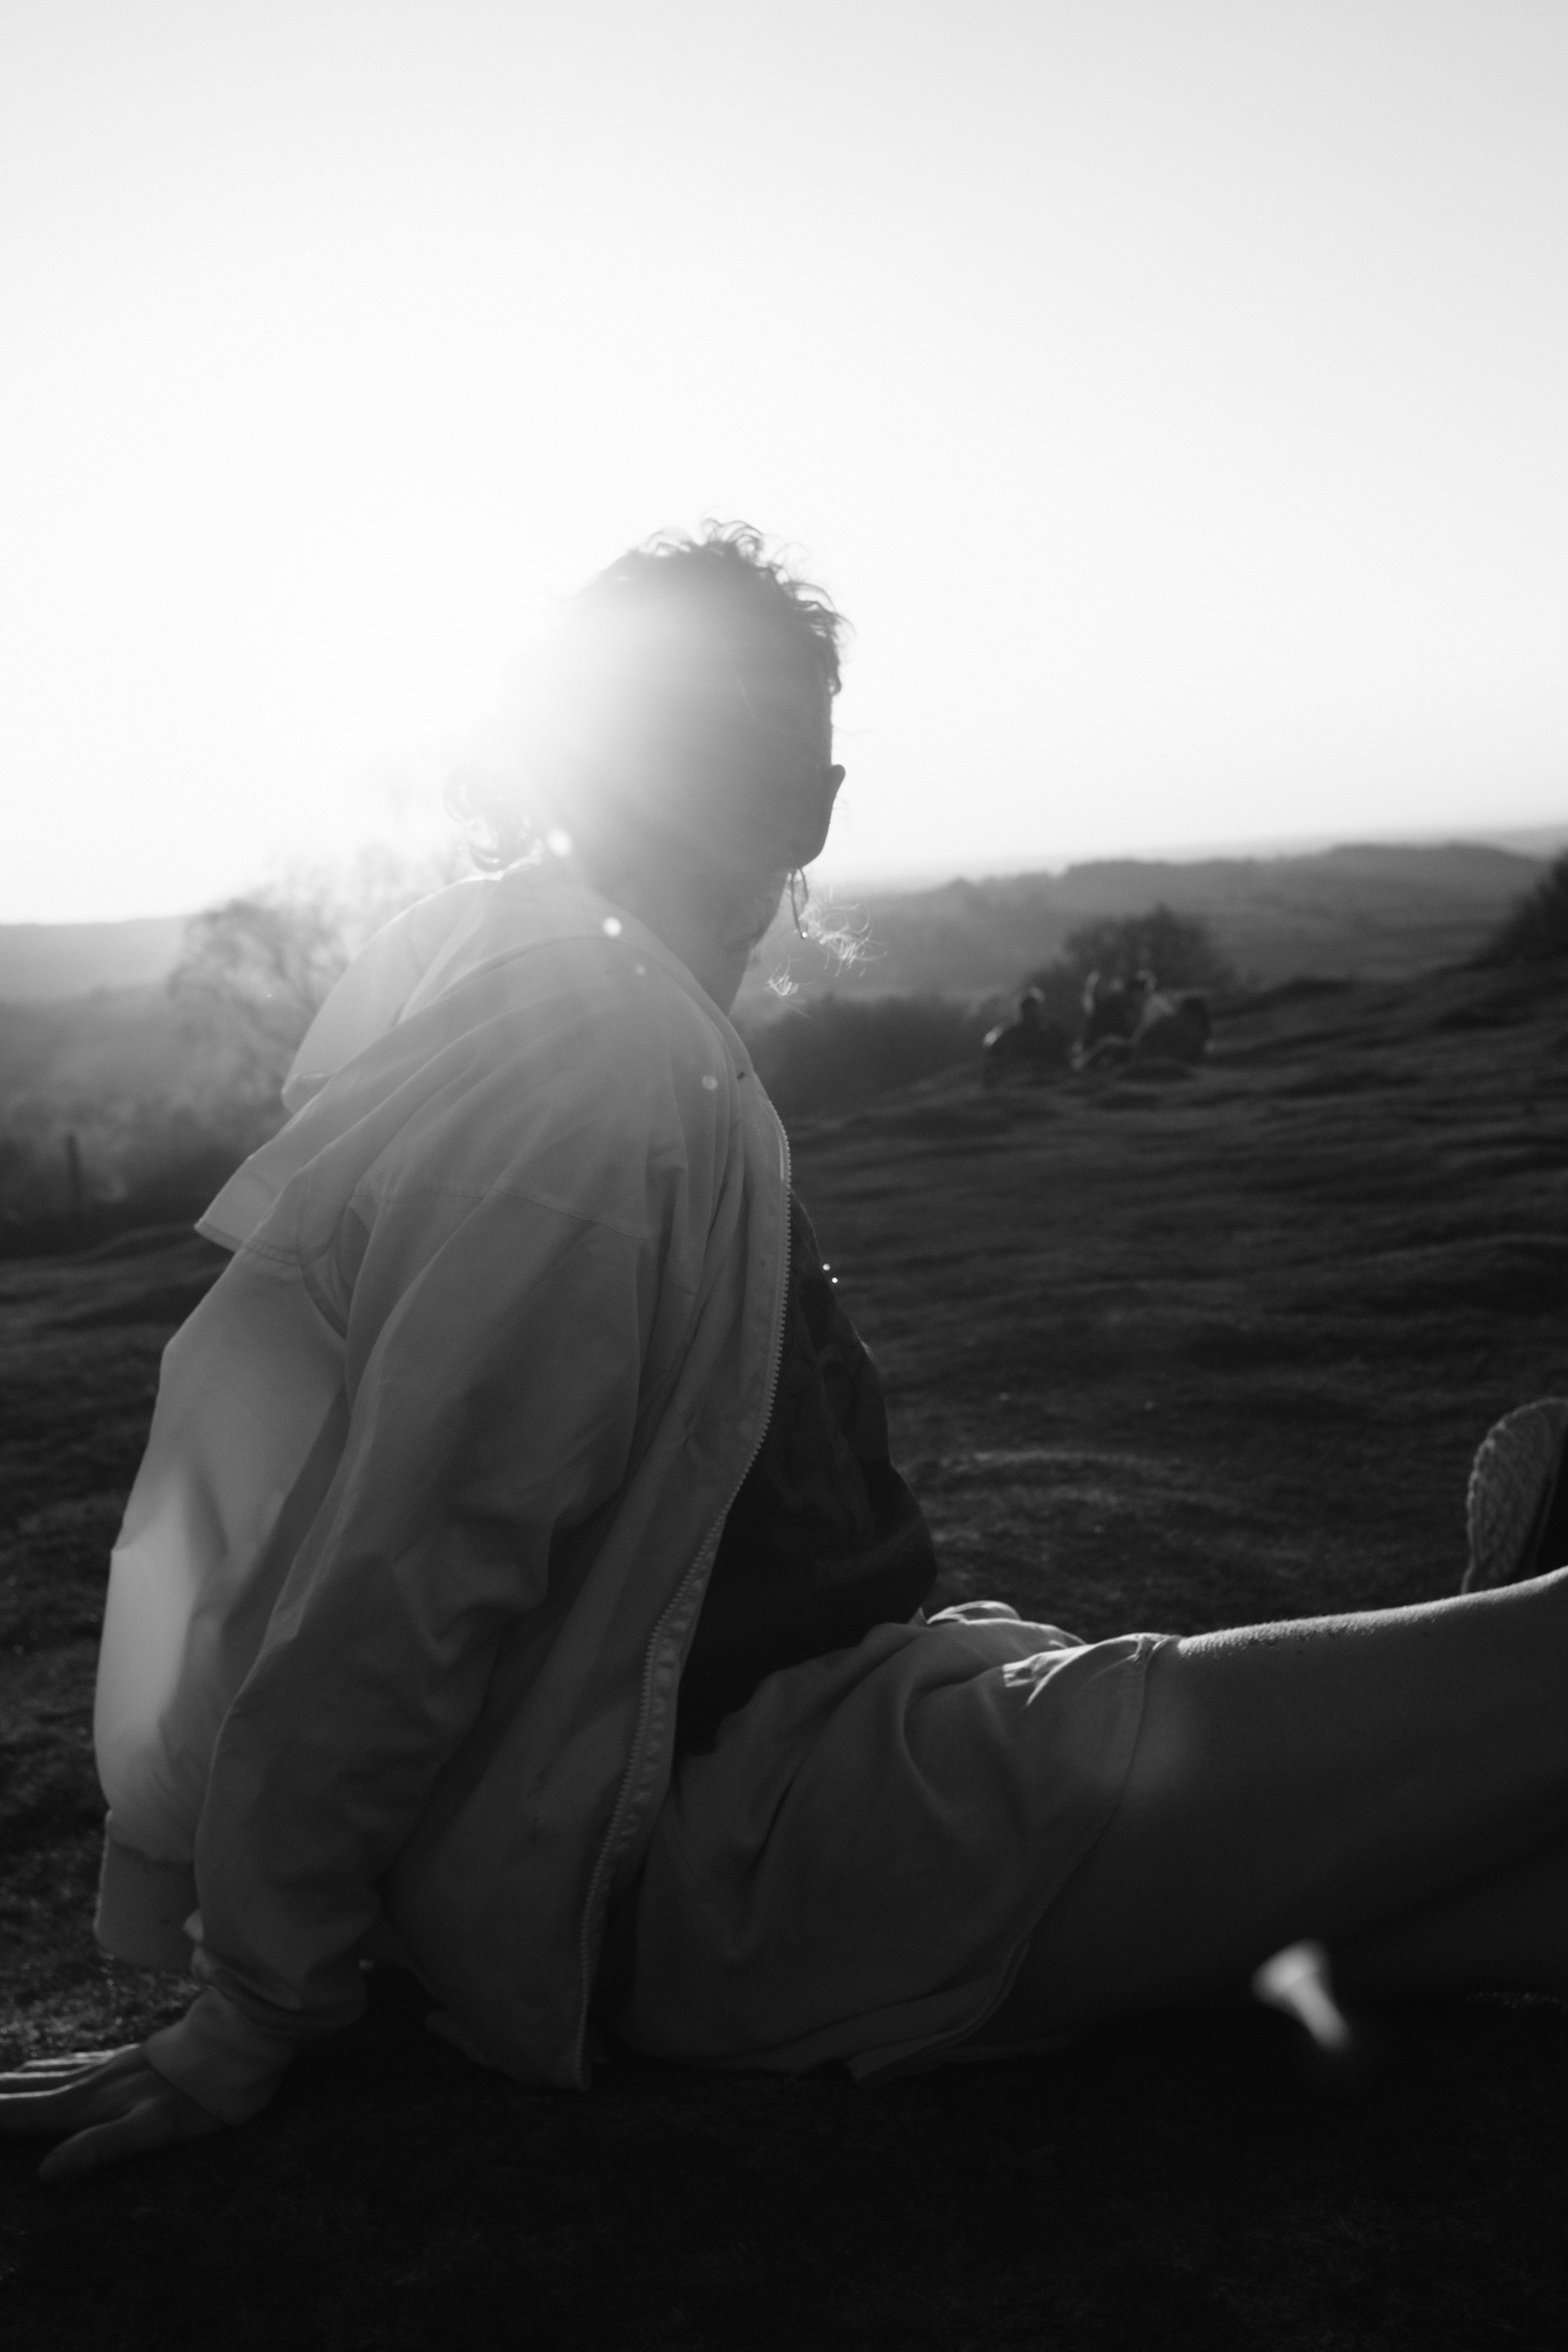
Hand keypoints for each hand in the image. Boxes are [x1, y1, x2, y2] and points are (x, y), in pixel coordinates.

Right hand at [0, 2043, 222, 2183]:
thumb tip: (47, 2173)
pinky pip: (64, 2065)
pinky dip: (37, 2072)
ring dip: (6, 2083)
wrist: (234, 2049)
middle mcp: (85, 2083)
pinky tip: (38, 2071)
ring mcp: (102, 2068)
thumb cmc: (199, 2099)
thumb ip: (101, 2149)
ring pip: (39, 2075)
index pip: (18, 2114)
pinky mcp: (120, 2060)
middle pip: (19, 2090)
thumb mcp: (154, 2131)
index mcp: (85, 2106)